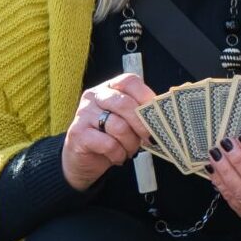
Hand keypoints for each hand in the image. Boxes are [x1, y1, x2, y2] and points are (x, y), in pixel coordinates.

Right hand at [61, 73, 156, 190]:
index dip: (146, 96)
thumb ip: (140, 113)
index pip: (129, 81)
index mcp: (108, 88)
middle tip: (150, 139)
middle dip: (142, 125)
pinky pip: (108, 144)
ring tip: (130, 151)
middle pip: (125, 104)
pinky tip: (118, 157)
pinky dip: (118, 154)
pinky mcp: (78, 133)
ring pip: (118, 127)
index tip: (157, 113)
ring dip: (130, 144)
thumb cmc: (109, 137)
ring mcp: (83, 114)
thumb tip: (162, 115)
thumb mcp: (126, 121)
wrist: (82, 159)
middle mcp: (94, 96)